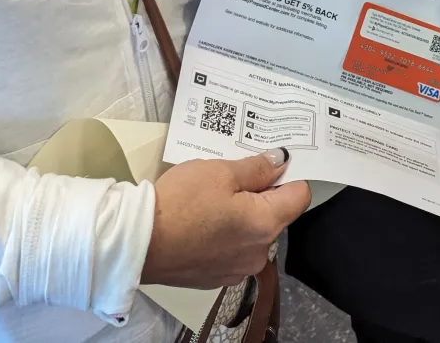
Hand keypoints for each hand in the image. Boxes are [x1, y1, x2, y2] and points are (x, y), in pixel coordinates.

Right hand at [142, 150, 310, 287]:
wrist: (139, 243)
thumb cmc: (183, 201)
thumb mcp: (222, 172)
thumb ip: (257, 168)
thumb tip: (282, 161)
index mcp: (266, 225)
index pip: (300, 196)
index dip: (290, 175)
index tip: (273, 163)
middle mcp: (258, 253)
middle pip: (276, 215)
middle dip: (263, 194)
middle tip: (235, 174)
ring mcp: (237, 269)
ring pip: (253, 232)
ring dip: (244, 214)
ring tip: (215, 196)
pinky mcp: (216, 277)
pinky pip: (234, 248)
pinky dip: (226, 233)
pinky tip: (203, 220)